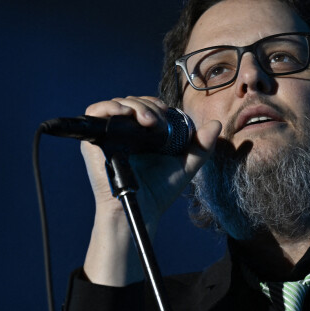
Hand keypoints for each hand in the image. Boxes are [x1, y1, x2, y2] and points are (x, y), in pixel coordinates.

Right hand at [81, 96, 221, 222]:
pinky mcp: (93, 140)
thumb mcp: (186, 164)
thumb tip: (217, 124)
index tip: (166, 113)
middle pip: (133, 102)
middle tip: (157, 121)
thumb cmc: (160, 191)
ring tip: (147, 120)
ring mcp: (109, 134)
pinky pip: (95, 112)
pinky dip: (108, 106)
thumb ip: (201, 146)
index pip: (146, 105)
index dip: (155, 104)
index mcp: (142, 134)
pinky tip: (124, 114)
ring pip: (117, 104)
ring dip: (134, 105)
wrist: (141, 208)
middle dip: (147, 105)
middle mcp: (124, 132)